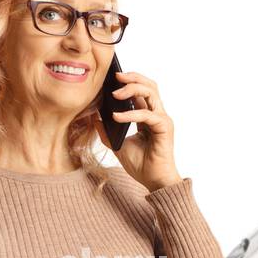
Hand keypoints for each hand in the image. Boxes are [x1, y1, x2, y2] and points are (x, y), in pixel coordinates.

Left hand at [92, 69, 181, 190]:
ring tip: (114, 93)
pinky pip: (146, 115)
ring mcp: (162, 119)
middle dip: (132, 77)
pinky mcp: (164, 127)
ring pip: (151, 93)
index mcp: (148, 116)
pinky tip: (116, 116)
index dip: (128, 81)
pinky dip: (130, 114)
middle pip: (149, 85)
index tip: (111, 78)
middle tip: (115, 76)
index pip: (141, 91)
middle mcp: (157, 115)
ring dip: (132, 88)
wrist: (154, 181)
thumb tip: (94, 118)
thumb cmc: (141, 165)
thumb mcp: (118, 146)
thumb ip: (107, 132)